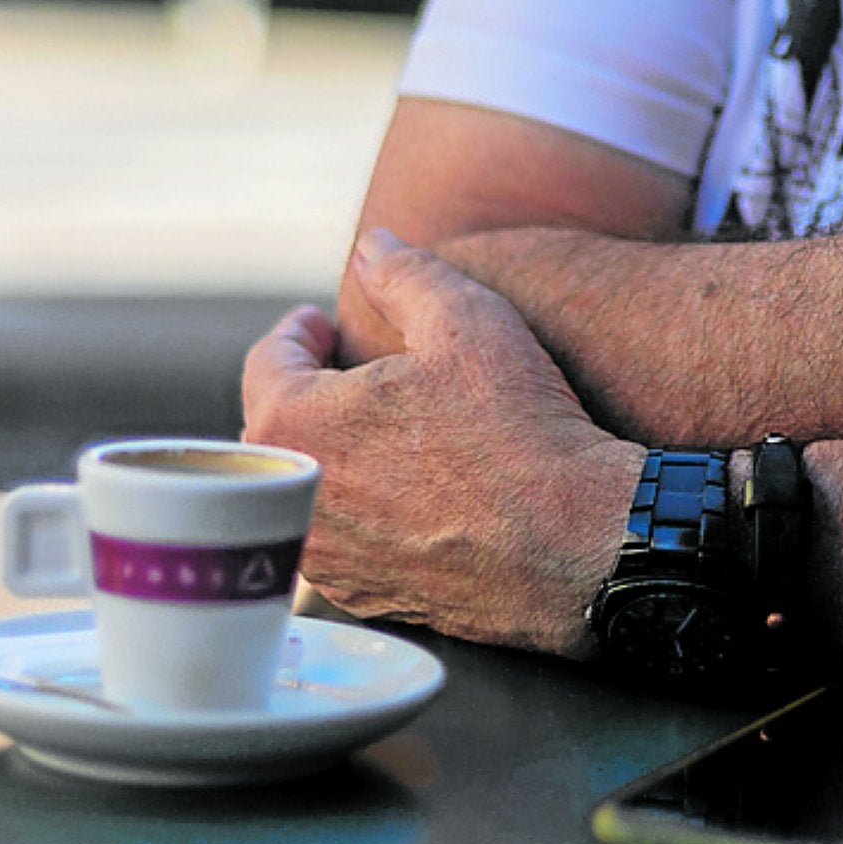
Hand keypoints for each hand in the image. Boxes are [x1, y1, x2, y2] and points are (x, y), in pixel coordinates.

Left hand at [242, 229, 641, 655]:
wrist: (575, 543)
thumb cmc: (518, 428)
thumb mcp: (466, 320)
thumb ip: (405, 274)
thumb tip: (370, 246)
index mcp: (293, 425)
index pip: (267, 361)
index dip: (299, 331)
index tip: (325, 323)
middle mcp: (291, 502)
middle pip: (278, 427)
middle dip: (309, 389)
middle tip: (350, 367)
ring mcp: (325, 560)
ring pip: (307, 487)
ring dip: (332, 452)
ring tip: (380, 426)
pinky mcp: (362, 596)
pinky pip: (340, 539)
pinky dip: (359, 508)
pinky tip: (410, 489)